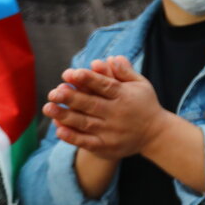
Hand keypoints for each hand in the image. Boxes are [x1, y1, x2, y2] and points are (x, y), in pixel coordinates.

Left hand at [45, 56, 170, 159]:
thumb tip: (112, 58)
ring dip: (65, 115)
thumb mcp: (141, 85)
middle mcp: (118, 114)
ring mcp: (111, 131)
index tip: (70, 73)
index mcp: (125, 96)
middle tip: (54, 92)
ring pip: (85, 123)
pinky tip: (58, 130)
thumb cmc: (144, 105)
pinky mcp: (106, 146)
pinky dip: (72, 137)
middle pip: (91, 104)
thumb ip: (125, 72)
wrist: (156, 134)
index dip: (88, 79)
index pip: (105, 86)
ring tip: (49, 107)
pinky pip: (86, 142)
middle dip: (71, 98)